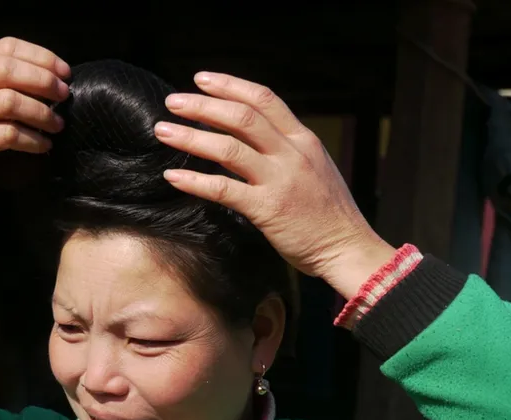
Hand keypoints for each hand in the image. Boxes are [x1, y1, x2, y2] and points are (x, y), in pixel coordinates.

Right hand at [0, 37, 69, 227]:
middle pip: (8, 69)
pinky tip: (43, 145)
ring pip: (10, 101)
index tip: (63, 71)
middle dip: (43, 80)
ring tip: (57, 124)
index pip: (5, 48)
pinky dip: (32, 140)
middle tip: (65, 95)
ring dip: (42, 112)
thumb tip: (45, 80)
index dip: (39, 56)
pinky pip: (9, 135)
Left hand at [154, 72, 395, 298]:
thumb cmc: (328, 215)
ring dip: (191, 137)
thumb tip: (254, 139)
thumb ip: (287, 151)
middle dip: (202, 106)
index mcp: (303, 140)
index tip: (201, 80)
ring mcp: (280, 180)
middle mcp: (292, 154)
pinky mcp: (268, 209)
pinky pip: (223, 190)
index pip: (264, 99)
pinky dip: (194, 180)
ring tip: (163, 132)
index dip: (230, 86)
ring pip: (228, 148)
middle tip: (172, 103)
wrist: (347, 248)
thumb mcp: (314, 168)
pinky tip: (173, 176)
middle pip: (241, 117)